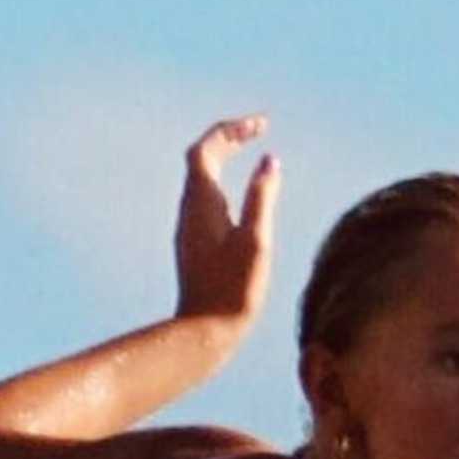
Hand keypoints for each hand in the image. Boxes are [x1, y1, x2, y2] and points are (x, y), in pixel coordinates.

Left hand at [173, 115, 279, 328]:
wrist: (205, 333)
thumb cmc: (233, 290)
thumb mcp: (256, 241)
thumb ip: (261, 198)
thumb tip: (269, 161)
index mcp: (201, 205)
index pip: (207, 149)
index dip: (231, 129)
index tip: (262, 124)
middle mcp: (189, 212)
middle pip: (201, 158)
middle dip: (228, 136)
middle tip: (258, 127)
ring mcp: (190, 228)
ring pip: (201, 177)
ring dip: (224, 156)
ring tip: (252, 145)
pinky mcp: (195, 243)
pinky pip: (205, 197)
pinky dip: (223, 179)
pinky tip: (241, 190)